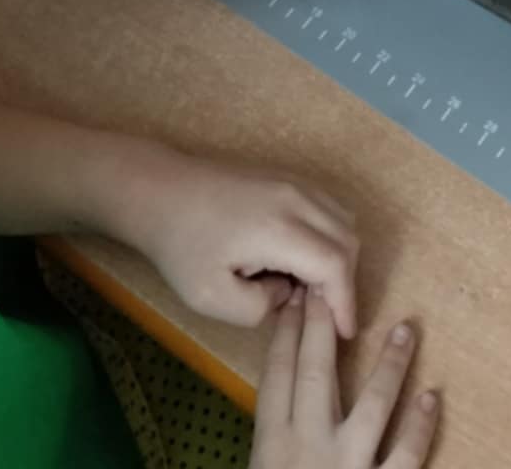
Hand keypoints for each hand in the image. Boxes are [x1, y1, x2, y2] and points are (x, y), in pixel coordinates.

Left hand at [123, 156, 359, 335]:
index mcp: (279, 229)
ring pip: (343, 219)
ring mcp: (294, 183)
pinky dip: (331, 236)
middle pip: (348, 240)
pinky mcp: (288, 178)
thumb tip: (287, 292)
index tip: (345, 332)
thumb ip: (258, 308)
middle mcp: (297, 199)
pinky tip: (304, 259)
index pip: (335, 265)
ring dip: (340, 256)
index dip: (346, 302)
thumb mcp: (210, 297)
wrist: (162, 192)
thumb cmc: (182, 246)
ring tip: (315, 288)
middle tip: (328, 315)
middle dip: (346, 282)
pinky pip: (328, 206)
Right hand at [251, 292, 436, 468]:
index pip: (277, 374)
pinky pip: (406, 453)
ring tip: (406, 329)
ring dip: (391, 363)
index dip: (287, 331)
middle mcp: (309, 446)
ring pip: (373, 404)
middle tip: (330, 284)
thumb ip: (275, 439)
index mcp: (272, 445)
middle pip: (316, 373)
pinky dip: (420, 425)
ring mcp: (348, 466)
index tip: (298, 296)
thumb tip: (288, 396)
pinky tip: (430, 397)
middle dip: (322, 326)